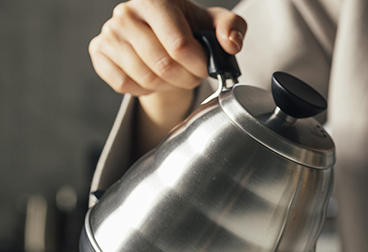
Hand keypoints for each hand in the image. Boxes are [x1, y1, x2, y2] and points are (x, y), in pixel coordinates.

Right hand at [89, 0, 246, 151]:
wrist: (161, 36)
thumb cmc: (190, 28)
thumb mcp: (215, 23)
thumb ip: (232, 28)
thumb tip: (231, 44)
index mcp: (156, 0)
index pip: (179, 45)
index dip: (198, 65)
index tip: (205, 68)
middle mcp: (127, 13)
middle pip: (163, 65)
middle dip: (186, 78)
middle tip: (192, 75)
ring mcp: (110, 32)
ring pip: (145, 78)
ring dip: (167, 85)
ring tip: (174, 75)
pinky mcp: (99, 51)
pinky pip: (124, 84)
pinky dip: (144, 89)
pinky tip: (153, 77)